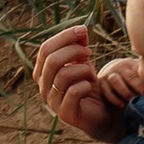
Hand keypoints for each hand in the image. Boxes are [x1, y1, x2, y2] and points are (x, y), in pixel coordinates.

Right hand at [30, 21, 112, 137]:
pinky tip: (92, 85)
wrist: (101, 114)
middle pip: (52, 60)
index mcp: (42, 72)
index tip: (83, 29)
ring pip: (63, 75)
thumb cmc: (89, 86)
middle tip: (89, 52)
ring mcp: (52, 102)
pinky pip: (73, 92)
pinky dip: (86, 84)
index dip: (64, 36)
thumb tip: (81, 29)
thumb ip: (79, 47)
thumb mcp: (83, 62)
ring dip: (83, 69)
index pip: (45, 49)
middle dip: (74, 50)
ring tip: (92, 72)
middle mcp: (43, 87)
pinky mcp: (66, 114)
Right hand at [95, 55, 143, 108]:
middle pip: (129, 76)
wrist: (112, 78)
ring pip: (115, 80)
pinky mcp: (101, 83)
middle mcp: (120, 67)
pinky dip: (114, 98)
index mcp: (132, 64)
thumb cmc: (132, 81)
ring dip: (124, 90)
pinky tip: (122, 105)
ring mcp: (109, 74)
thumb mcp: (139, 78)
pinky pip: (106, 90)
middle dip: (138, 86)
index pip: (140, 71)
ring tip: (131, 99)